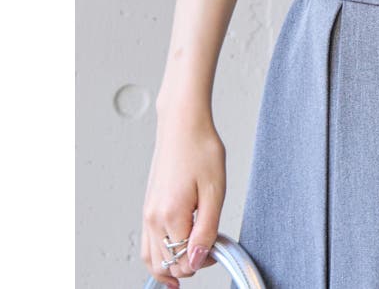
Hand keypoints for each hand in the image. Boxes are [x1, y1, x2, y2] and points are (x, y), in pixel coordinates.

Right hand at [141, 112, 225, 287]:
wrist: (183, 125)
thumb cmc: (201, 150)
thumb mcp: (215, 190)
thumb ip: (207, 229)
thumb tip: (198, 260)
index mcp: (171, 215)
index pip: (183, 261)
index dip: (204, 260)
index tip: (219, 246)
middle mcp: (153, 218)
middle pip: (165, 265)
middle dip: (188, 266)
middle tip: (210, 250)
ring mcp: (147, 213)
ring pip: (152, 259)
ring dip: (170, 266)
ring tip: (192, 261)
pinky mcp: (147, 207)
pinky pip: (148, 243)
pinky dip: (159, 255)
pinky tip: (174, 251)